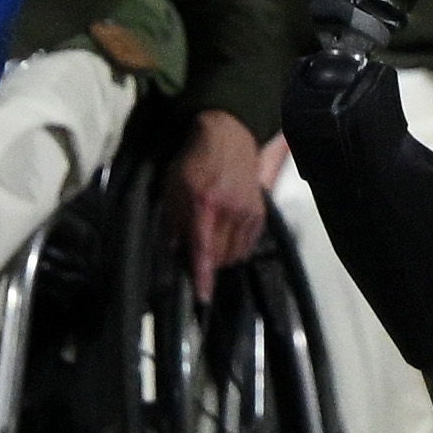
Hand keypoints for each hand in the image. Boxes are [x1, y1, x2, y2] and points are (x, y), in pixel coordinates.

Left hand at [179, 109, 280, 289]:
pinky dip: (236, 249)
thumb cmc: (195, 160)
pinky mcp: (259, 212)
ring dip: (222, 258)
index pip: (204, 249)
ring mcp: (248, 212)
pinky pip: (248, 245)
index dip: (203, 276)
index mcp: (205, 204)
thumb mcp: (174, 187)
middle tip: (195, 256)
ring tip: (210, 244)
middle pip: (221, 257)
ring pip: (235, 254)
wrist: (228, 135)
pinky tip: (226, 239)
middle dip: (207, 263)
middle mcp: (230, 210)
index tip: (203, 297)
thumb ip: (173, 220)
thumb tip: (174, 250)